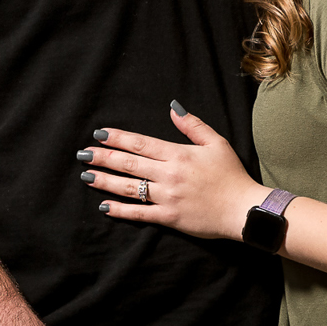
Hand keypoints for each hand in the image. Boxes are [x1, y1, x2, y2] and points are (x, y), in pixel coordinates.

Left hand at [81, 102, 260, 242]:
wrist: (243, 209)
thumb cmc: (231, 175)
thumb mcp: (216, 143)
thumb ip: (192, 125)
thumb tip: (173, 107)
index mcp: (178, 155)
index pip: (141, 143)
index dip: (117, 138)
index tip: (98, 134)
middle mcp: (169, 175)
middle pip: (129, 164)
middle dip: (103, 158)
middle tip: (83, 154)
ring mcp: (167, 197)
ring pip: (129, 188)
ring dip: (105, 181)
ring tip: (87, 177)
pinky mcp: (169, 218)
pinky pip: (140, 213)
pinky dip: (121, 210)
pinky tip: (105, 206)